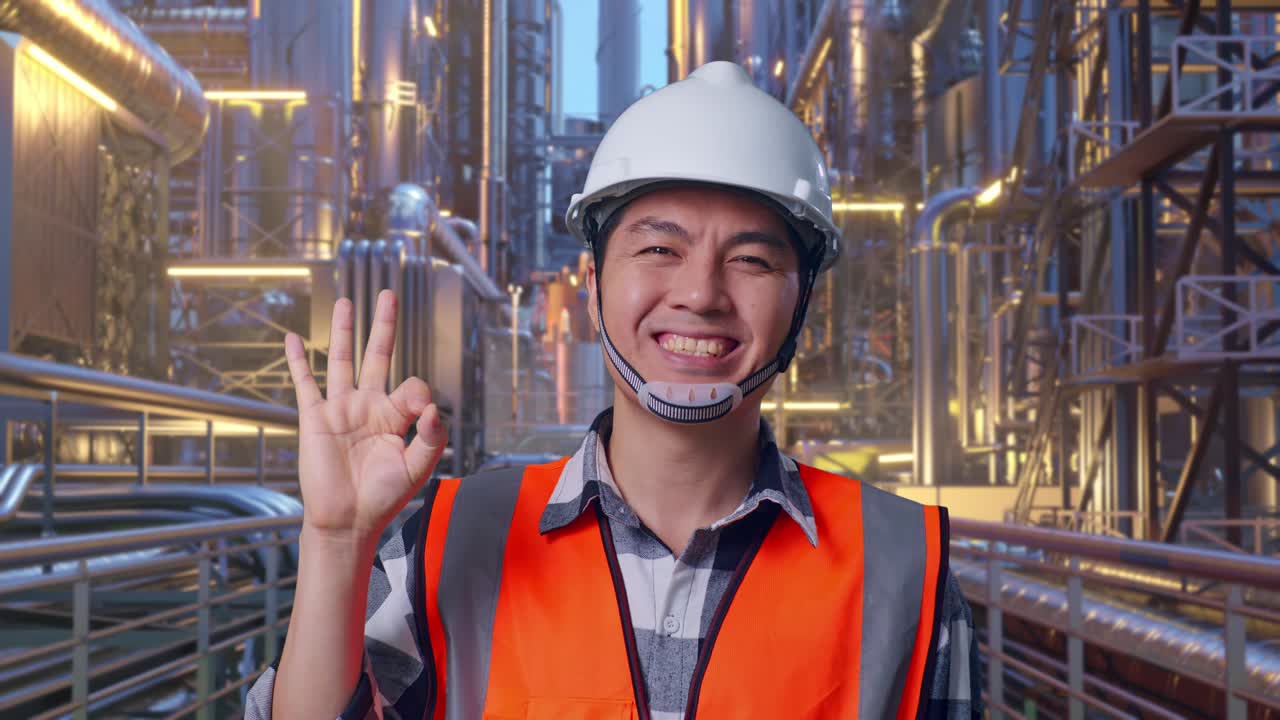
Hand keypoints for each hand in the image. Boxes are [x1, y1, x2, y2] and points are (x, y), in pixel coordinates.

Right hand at [283, 289, 446, 544]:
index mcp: (396, 416)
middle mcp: (369, 406)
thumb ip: (432, 437)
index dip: (419, 392)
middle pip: (378, 355)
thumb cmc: (384, 497)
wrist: (347, 521)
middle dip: (384, 325)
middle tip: (389, 294)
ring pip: (342, 360)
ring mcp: (341, 409)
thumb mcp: (418, 467)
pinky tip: (293, 338)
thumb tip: (434, 406)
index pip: (412, 385)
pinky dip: (298, 361)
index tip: (422, 412)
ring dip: (344, 331)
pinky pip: (305, 384)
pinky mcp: (315, 418)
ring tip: (346, 301)